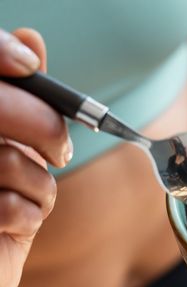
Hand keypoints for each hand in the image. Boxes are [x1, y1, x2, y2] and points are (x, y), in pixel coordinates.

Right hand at [0, 28, 71, 286]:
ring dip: (38, 186)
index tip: (29, 66)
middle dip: (44, 127)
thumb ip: (22, 100)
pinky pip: (14, 206)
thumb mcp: (13, 150)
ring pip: (11, 159)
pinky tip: (13, 224)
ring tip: (27, 200)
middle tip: (59, 152)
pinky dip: (28, 216)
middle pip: (0, 109)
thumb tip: (30, 41)